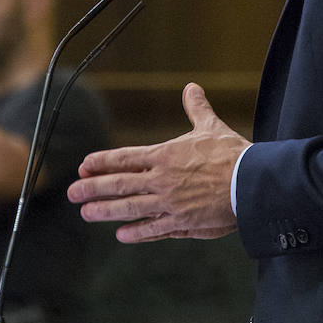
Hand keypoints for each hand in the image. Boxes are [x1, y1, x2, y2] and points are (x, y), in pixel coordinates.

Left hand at [67, 83, 248, 243]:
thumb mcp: (211, 127)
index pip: (125, 158)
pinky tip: (121, 234)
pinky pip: (153, 229)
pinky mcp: (182, 222)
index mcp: (165, 155)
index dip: (102, 162)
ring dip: (106, 211)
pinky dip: (137, 232)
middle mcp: (161, 180)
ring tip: (86, 213)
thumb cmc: (232, 153)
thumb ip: (196, 108)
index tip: (84, 165)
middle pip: (120, 184)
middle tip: (72, 192)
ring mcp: (169, 203)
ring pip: (130, 208)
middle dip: (93, 188)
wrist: (250, 183)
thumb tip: (191, 87)